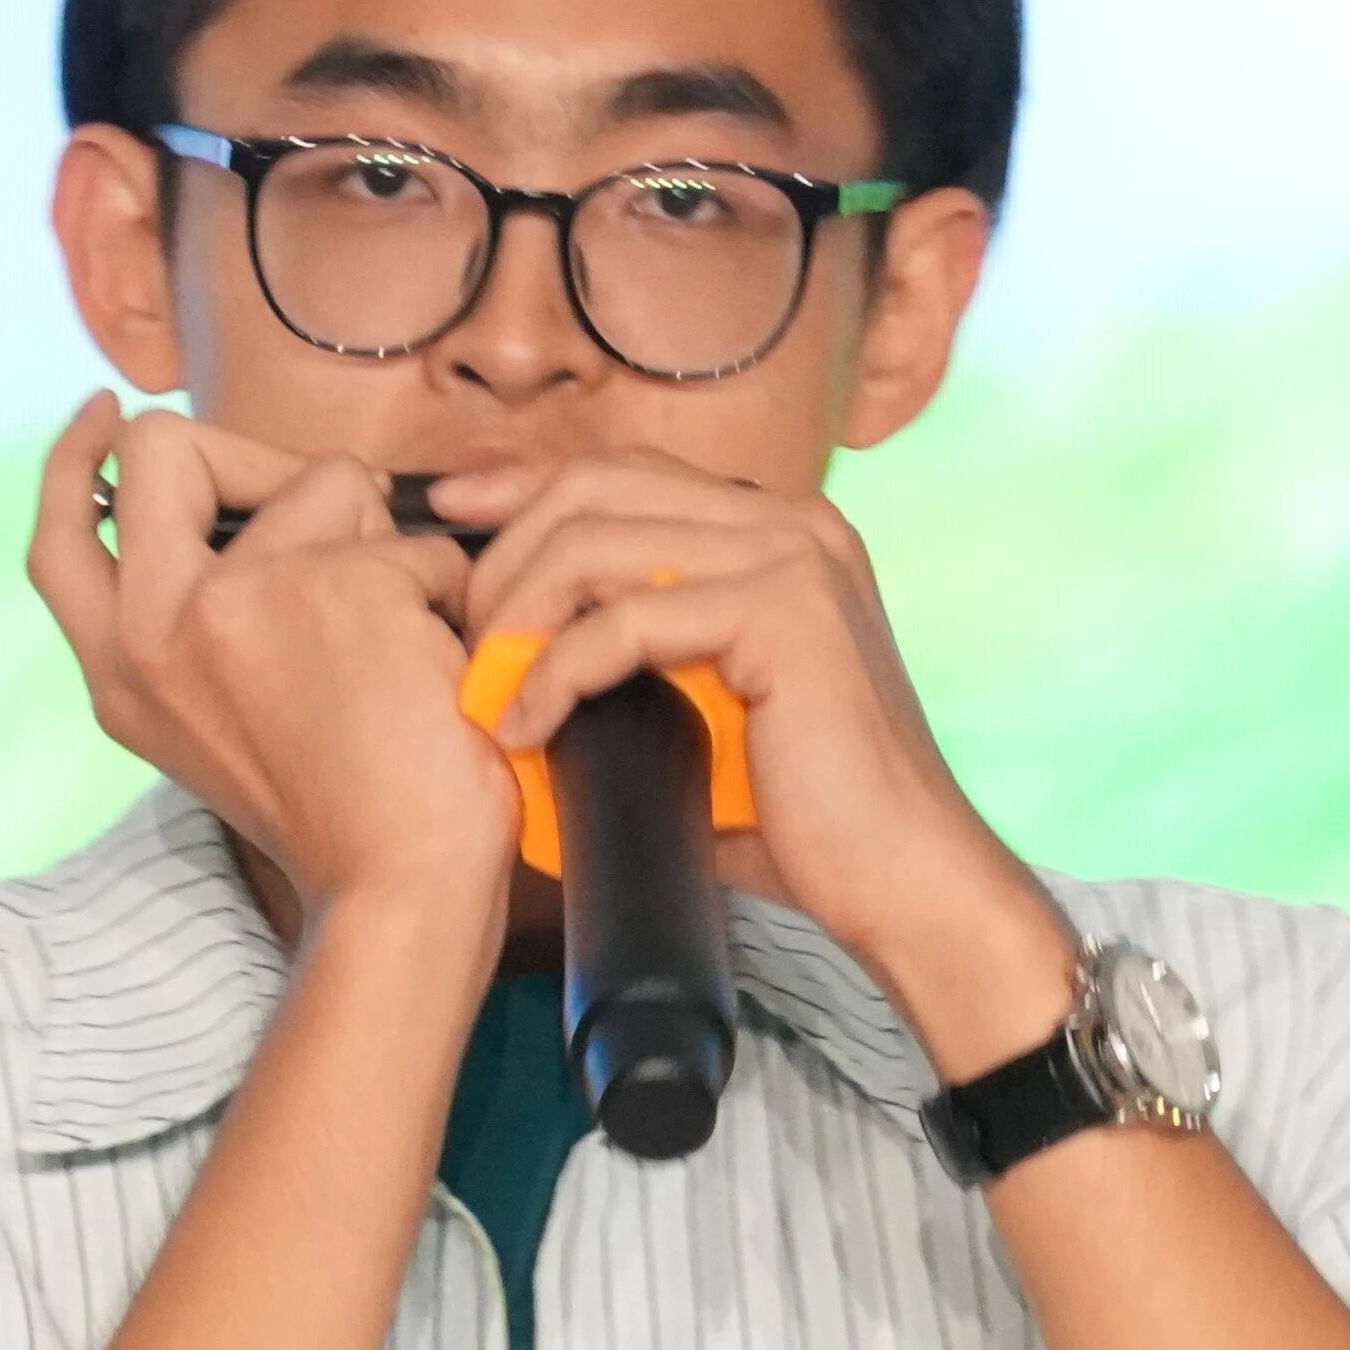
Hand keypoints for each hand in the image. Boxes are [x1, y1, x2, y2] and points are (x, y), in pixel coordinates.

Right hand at [27, 395, 521, 960]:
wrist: (399, 890)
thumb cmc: (337, 815)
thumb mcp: (213, 724)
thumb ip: (192, 623)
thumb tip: (235, 507)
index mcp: (122, 670)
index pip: (58, 536)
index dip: (74, 458)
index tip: (105, 411)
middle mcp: (159, 625)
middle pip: (164, 451)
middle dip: (255, 458)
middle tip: (321, 506)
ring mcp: (242, 597)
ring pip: (325, 482)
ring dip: (382, 546)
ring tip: (398, 644)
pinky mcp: (341, 586)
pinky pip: (416, 539)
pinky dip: (448, 594)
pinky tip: (443, 670)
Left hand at [436, 445, 1078, 1075]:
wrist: (903, 879)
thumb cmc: (805, 818)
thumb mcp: (705, 709)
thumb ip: (638, 657)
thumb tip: (519, 658)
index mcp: (774, 528)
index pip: (619, 471)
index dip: (520, 487)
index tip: (447, 523)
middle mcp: (789, 518)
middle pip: (593, 485)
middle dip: (502, 553)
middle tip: (460, 638)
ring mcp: (792, 552)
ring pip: (594, 540)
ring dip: (517, 615)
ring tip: (487, 689)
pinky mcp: (783, 607)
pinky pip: (625, 619)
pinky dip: (557, 672)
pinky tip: (526, 726)